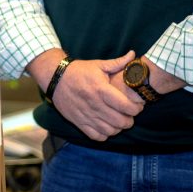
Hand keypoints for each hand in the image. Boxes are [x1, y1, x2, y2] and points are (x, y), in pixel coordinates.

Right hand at [29, 49, 143, 141]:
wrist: (55, 78)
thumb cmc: (79, 71)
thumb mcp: (98, 65)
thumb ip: (118, 62)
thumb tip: (133, 54)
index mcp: (101, 89)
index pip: (126, 106)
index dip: (136, 109)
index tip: (137, 106)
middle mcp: (95, 104)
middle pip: (120, 121)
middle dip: (130, 120)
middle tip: (129, 115)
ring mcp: (86, 115)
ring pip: (110, 131)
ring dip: (118, 128)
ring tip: (119, 121)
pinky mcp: (79, 122)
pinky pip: (97, 136)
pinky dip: (105, 135)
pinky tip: (106, 126)